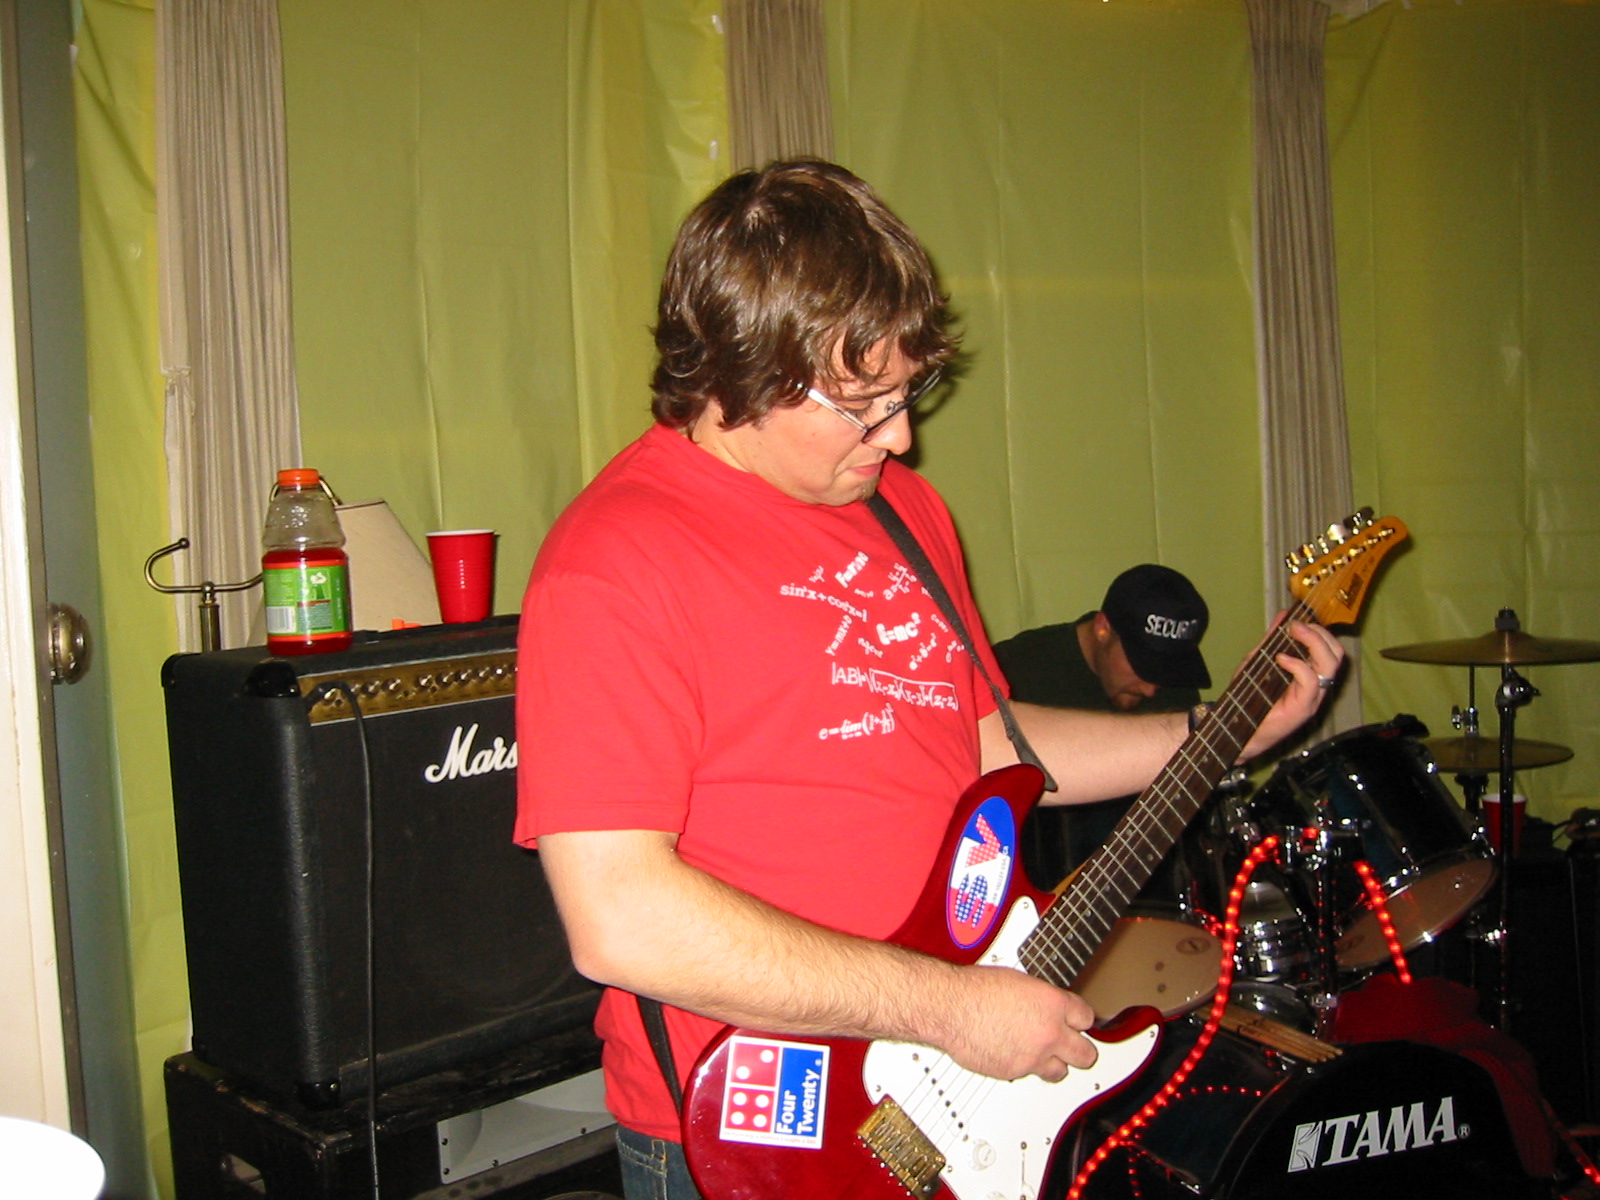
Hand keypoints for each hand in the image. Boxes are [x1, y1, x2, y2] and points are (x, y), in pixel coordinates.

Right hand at [937, 965, 1096, 1082]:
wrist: (951, 1007)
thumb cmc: (975, 989)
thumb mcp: (1019, 981)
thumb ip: (1041, 1000)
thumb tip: (1046, 1009)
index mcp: (1053, 1003)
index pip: (1086, 1018)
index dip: (1081, 1020)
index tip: (1077, 1022)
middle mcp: (1049, 1032)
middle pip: (1086, 1053)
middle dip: (1081, 1049)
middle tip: (1074, 1046)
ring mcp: (1033, 1056)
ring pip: (1061, 1072)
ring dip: (1055, 1064)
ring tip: (1044, 1055)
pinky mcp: (1015, 1072)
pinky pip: (1029, 1075)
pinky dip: (1024, 1067)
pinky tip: (1012, 1053)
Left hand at [1240, 618, 1344, 759]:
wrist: (1240, 731)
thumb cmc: (1250, 698)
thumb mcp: (1259, 661)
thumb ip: (1272, 640)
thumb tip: (1284, 615)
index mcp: (1310, 674)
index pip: (1330, 647)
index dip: (1319, 629)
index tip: (1297, 619)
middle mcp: (1317, 685)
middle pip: (1336, 653)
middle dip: (1319, 632)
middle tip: (1296, 625)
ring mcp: (1313, 697)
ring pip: (1331, 664)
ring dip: (1313, 642)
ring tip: (1294, 633)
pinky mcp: (1304, 707)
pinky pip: (1311, 680)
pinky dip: (1298, 665)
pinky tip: (1281, 659)